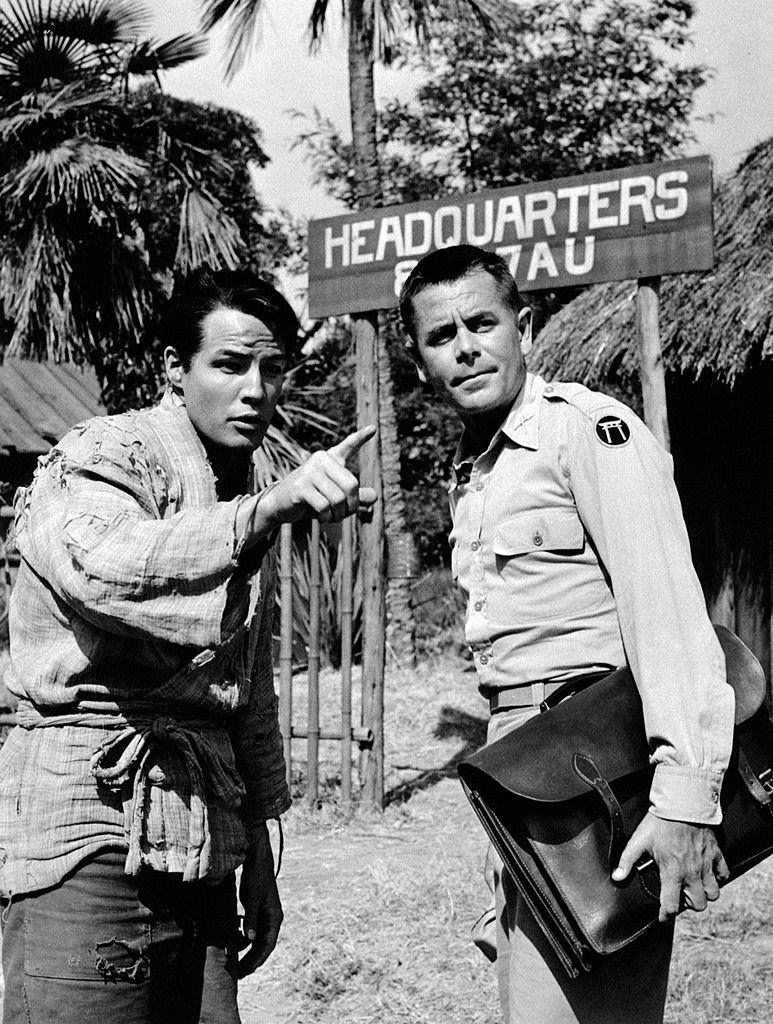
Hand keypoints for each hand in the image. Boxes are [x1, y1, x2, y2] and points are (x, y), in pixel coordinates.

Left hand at [237, 825, 282, 977]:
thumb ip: (252, 918)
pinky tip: (231, 941)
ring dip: (245, 950)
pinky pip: (251, 931)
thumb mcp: (253, 898)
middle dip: (251, 960)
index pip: (267, 945)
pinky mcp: (257, 912)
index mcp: (274, 917)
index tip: (245, 971)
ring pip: (256, 940)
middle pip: (262, 946)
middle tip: (238, 974)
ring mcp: (265, 916)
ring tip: (232, 961)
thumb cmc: (257, 877)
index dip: (256, 959)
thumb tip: (249, 938)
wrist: (257, 860)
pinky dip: (242, 938)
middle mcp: (272, 919)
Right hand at [259, 425, 377, 525]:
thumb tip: (374, 497)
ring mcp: (309, 472)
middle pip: (351, 485)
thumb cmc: (311, 499)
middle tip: (345, 514)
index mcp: (330, 459)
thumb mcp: (336, 498)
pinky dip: (326, 517)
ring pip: (338, 499)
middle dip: (352, 506)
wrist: (280, 504)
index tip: (373, 429)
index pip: (348, 447)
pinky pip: (324, 506)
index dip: (360, 438)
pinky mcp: (300, 487)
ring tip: (332, 517)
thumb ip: (356, 497)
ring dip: (338, 515)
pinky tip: (322, 517)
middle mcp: (320, 460)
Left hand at [612, 811, 728, 922]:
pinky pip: (724, 874)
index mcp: (672, 873)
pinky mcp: (716, 854)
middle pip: (697, 905)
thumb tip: (617, 877)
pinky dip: (718, 878)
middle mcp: (692, 873)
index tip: (663, 916)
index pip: (672, 905)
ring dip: (704, 894)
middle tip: (679, 896)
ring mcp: (706, 864)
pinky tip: (708, 873)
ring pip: (713, 893)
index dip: (666, 914)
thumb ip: (627, 861)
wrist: (682, 803)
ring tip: (694, 886)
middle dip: (688, 905)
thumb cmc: (659, 823)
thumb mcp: (639, 841)